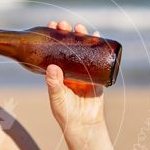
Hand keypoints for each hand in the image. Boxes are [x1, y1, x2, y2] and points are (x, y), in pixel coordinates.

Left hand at [45, 20, 104, 135]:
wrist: (84, 124)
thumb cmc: (66, 113)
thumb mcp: (57, 97)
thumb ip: (53, 84)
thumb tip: (51, 66)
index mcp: (57, 71)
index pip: (53, 49)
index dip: (53, 37)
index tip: (52, 25)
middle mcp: (69, 68)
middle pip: (68, 46)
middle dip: (66, 33)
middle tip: (64, 25)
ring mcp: (83, 70)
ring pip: (82, 49)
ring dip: (82, 36)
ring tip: (80, 28)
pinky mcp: (96, 74)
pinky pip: (98, 57)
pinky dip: (98, 46)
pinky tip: (97, 35)